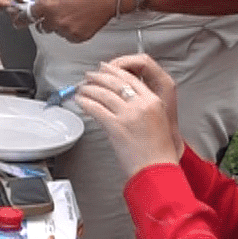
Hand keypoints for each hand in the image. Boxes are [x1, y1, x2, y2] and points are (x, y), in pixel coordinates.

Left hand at [28, 0, 123, 43]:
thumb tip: (47, 1)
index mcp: (49, 5)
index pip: (29, 15)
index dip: (24, 16)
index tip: (19, 19)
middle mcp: (56, 20)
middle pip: (43, 25)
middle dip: (47, 19)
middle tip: (59, 10)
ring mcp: (68, 30)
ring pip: (58, 31)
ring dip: (62, 24)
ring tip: (76, 12)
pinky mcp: (80, 37)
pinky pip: (70, 36)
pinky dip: (73, 30)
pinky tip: (82, 18)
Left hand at [72, 56, 183, 174]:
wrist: (156, 170)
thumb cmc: (157, 152)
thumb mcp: (157, 122)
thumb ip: (141, 108)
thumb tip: (118, 102)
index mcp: (154, 102)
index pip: (130, 78)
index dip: (114, 71)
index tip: (104, 68)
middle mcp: (142, 105)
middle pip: (115, 83)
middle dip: (98, 77)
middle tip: (89, 76)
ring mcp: (129, 115)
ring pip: (103, 94)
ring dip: (88, 89)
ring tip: (81, 88)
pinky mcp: (116, 126)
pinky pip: (96, 109)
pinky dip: (85, 103)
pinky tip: (80, 101)